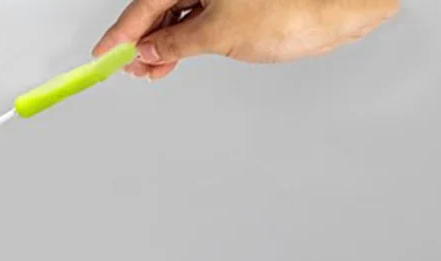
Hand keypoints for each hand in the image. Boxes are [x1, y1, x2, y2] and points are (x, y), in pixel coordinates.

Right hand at [92, 0, 400, 80]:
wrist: (336, 12)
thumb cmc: (288, 10)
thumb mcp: (219, 32)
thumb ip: (176, 42)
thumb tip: (147, 51)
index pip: (146, 2)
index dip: (122, 32)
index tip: (104, 54)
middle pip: (158, 7)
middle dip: (140, 40)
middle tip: (124, 69)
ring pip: (177, 16)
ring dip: (161, 45)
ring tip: (149, 72)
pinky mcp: (235, 6)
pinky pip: (196, 23)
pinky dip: (182, 43)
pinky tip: (172, 60)